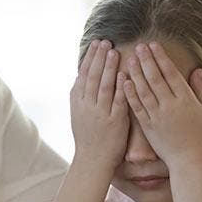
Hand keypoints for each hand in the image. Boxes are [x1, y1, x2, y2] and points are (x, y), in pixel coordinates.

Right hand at [70, 40, 128, 167]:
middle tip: (105, 41)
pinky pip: (117, 101)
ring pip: (104, 86)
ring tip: (113, 51)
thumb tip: (82, 75)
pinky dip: (120, 87)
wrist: (92, 160)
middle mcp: (87, 106)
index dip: (90, 58)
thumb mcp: (78, 114)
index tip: (96, 44)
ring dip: (108, 67)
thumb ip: (81, 95)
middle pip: (93, 77)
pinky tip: (124, 74)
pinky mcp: (114, 122)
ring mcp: (100, 113)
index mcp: (78, 103)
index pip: (83, 75)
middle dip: (99, 57)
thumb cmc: (88, 137)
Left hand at [123, 42, 201, 165]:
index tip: (153, 45)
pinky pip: (137, 107)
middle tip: (138, 46)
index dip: (161, 58)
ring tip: (129, 59)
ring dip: (136, 73)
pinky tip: (124, 82)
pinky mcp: (148, 126)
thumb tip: (197, 70)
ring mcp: (158, 116)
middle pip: (155, 78)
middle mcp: (170, 105)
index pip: (171, 73)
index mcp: (186, 99)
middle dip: (146, 60)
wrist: (189, 160)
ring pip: (144, 90)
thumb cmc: (201, 135)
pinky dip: (130, 94)